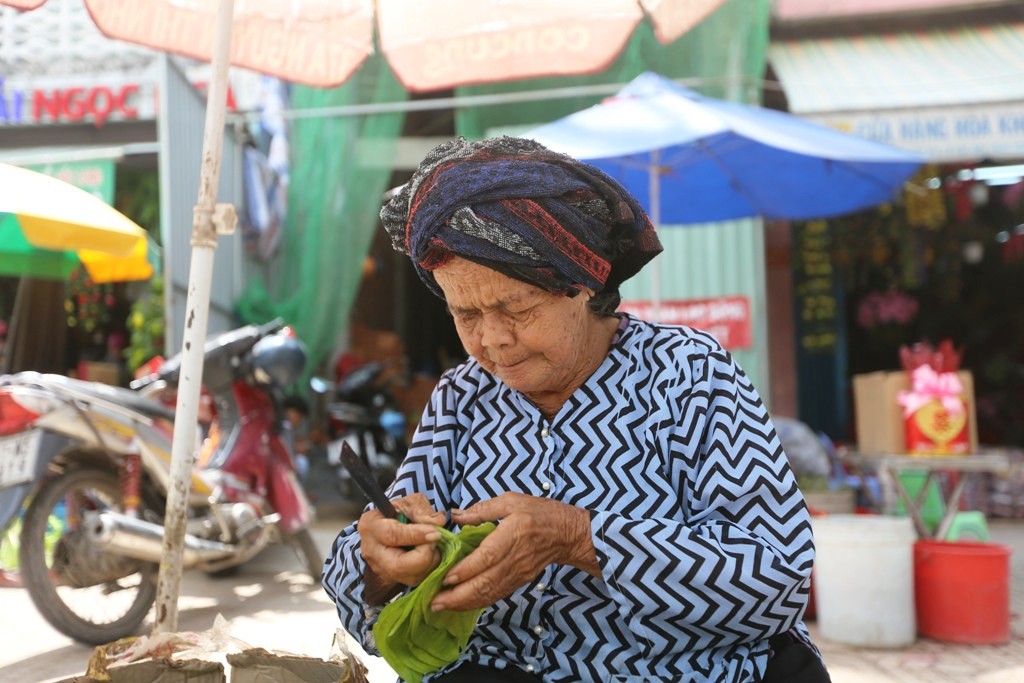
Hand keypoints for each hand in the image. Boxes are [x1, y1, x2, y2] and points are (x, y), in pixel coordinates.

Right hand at [359, 493, 446, 602]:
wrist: (391, 528)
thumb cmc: (400, 512)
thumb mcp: (410, 503)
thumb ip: (423, 510)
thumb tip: (439, 522)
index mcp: (371, 526)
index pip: (392, 535)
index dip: (417, 535)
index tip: (436, 533)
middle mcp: (372, 552)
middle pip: (398, 566)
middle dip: (424, 556)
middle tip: (437, 541)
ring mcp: (382, 570)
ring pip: (411, 577)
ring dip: (431, 562)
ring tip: (433, 545)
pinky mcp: (395, 580)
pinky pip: (418, 580)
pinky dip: (431, 568)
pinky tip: (432, 554)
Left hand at [430, 492, 597, 612]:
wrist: (567, 533)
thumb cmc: (539, 513)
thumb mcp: (511, 500)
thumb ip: (482, 509)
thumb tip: (455, 516)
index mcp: (513, 533)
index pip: (488, 556)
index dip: (468, 569)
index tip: (447, 577)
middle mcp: (516, 558)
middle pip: (486, 582)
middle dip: (459, 595)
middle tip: (435, 601)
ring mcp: (518, 573)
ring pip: (490, 593)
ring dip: (465, 602)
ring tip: (442, 606)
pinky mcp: (520, 581)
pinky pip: (497, 595)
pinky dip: (478, 602)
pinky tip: (462, 604)